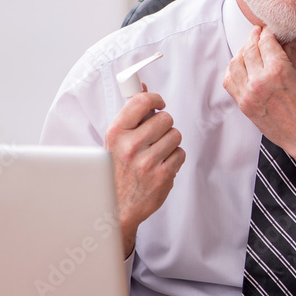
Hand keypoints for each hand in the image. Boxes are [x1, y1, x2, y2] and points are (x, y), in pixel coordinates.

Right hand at [104, 87, 184, 256]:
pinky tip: (160, 165)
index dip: (155, 99)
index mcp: (116, 133)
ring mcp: (147, 162)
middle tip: (155, 135)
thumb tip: (142, 87)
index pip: (142, 102)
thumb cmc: (115, 170)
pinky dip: (174, 158)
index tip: (159, 103)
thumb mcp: (115, 140)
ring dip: (170, 142)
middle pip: (166, 118)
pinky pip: (180, 154)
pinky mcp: (163, 176)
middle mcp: (131, 146)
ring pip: (175, 136)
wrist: (115, 207)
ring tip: (156, 152)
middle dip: (163, 125)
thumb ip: (130, 115)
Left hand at [223, 26, 295, 173]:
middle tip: (259, 33)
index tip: (269, 30)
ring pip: (235, 62)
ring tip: (250, 48)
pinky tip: (241, 66)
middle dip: (254, 37)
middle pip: (249, 48)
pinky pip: (229, 81)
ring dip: (242, 51)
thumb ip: (292, 56)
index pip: (266, 41)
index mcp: (278, 71)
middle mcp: (260, 81)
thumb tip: (285, 41)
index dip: (267, 32)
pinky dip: (232, 70)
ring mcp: (249, 94)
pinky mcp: (244, 105)